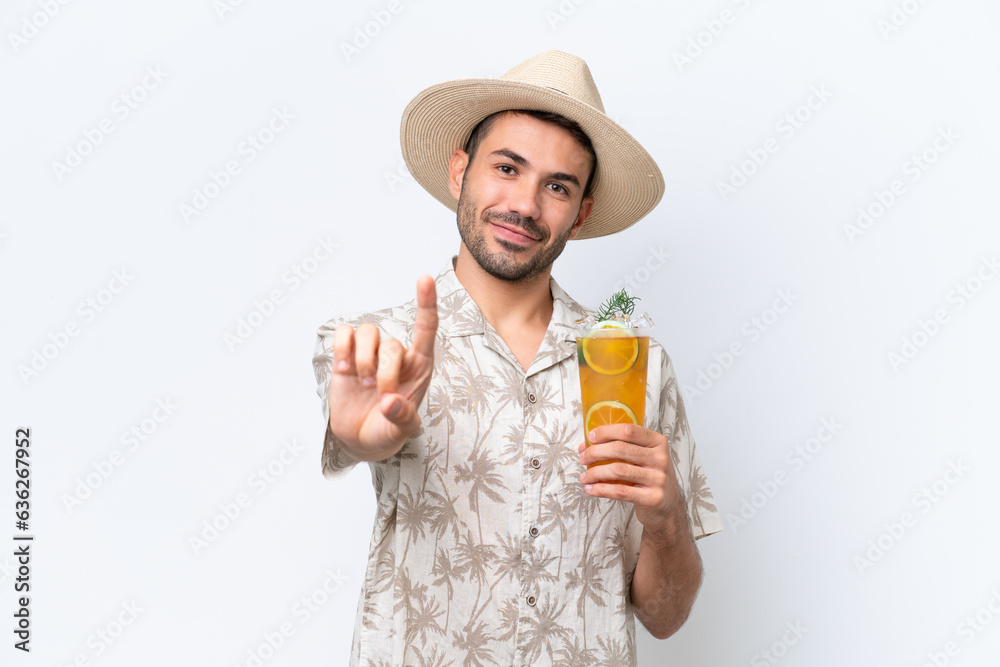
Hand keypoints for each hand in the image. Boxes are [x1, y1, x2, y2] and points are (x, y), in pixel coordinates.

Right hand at [328, 275, 436, 457]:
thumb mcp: (402, 431)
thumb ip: (402, 418)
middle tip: (380, 396)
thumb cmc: (388, 431)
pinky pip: (344, 333)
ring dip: (363, 359)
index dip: (426, 303)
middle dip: (384, 372)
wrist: (361, 438)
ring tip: (362, 383)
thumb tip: (389, 402)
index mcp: (419, 366)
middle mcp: (397, 355)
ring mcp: (371, 354)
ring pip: (368, 332)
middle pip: (392, 343)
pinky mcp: (347, 356)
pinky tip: (343, 370)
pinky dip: (341, 348)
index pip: (426, 328)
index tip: (425, 279)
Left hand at [578, 423, 686, 542]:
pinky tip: (591, 489)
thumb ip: (621, 448)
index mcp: (658, 442)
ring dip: (594, 473)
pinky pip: (620, 491)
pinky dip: (601, 490)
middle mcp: (660, 458)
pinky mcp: (653, 498)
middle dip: (595, 452)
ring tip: (584, 477)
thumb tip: (585, 446)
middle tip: (583, 458)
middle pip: (620, 449)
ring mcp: (658, 479)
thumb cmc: (650, 476)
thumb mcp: (644, 457)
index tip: (591, 437)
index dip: (607, 431)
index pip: (629, 430)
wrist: (668, 506)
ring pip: (618, 470)